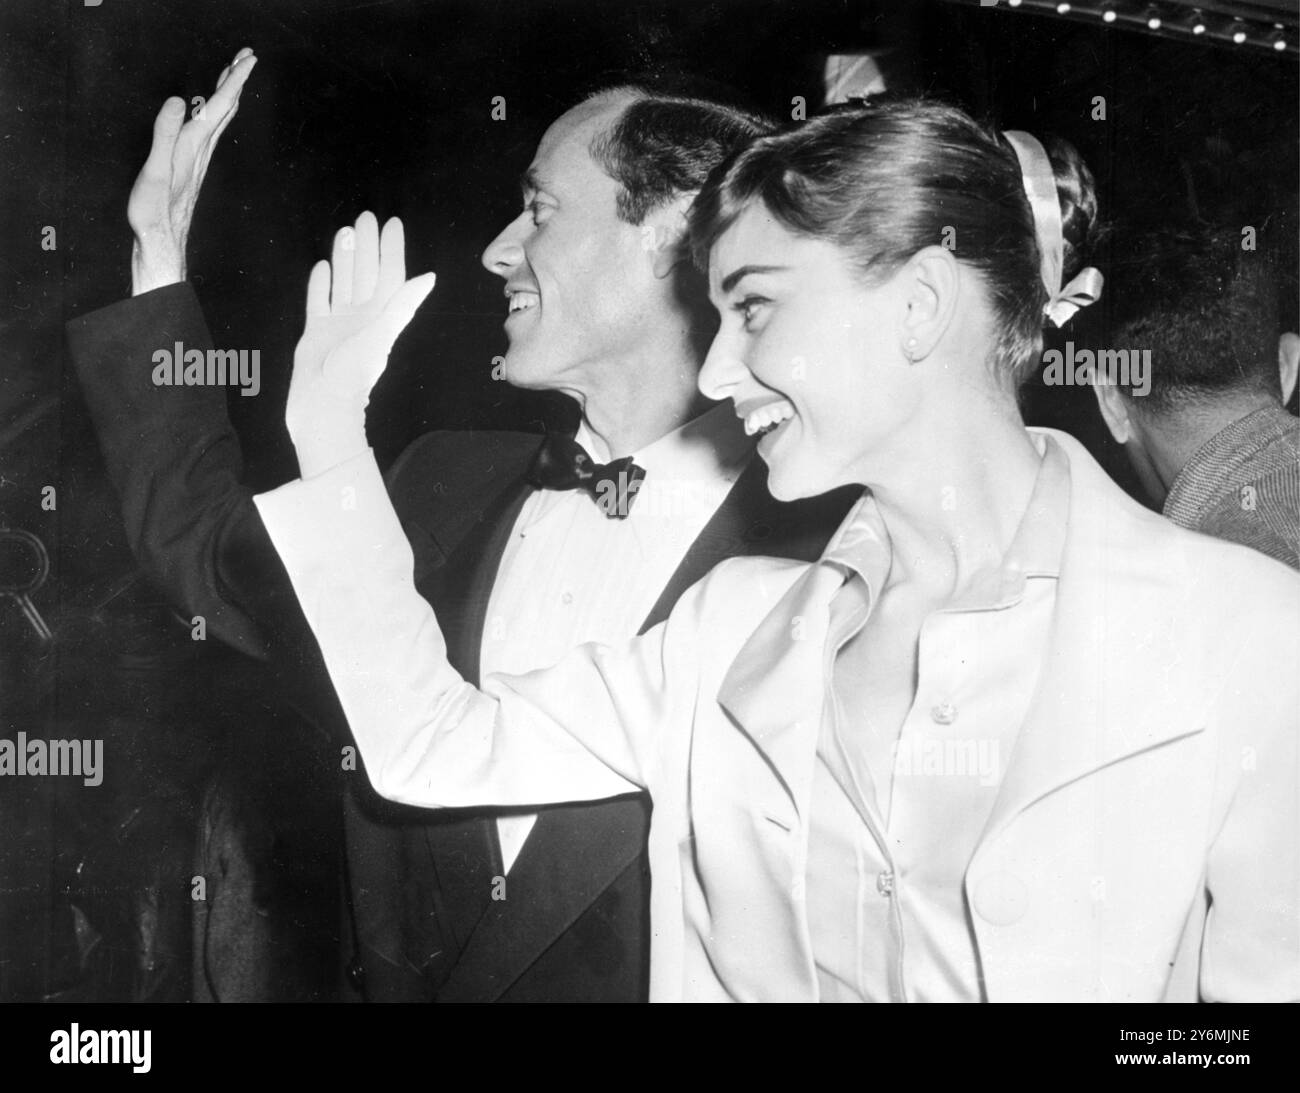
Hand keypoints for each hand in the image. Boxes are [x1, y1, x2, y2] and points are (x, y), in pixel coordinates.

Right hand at [128, 48, 256, 294]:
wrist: (160, 244)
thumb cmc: (154, 213)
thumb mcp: (155, 170)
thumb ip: (166, 134)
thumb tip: (179, 100)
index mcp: (194, 147)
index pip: (219, 107)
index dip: (234, 81)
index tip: (248, 59)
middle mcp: (200, 152)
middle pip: (224, 111)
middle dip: (235, 82)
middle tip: (245, 57)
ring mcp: (197, 161)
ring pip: (217, 121)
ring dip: (225, 96)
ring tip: (231, 76)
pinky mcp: (190, 169)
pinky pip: (207, 133)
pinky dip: (212, 115)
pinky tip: (207, 114)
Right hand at [286, 211, 435, 477]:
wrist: (322, 409)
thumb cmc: (352, 375)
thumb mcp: (379, 337)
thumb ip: (401, 305)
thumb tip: (429, 278)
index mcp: (379, 317)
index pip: (388, 275)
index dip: (391, 250)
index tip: (391, 222)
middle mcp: (361, 318)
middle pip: (365, 273)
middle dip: (366, 245)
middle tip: (366, 216)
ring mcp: (338, 325)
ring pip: (343, 283)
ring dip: (344, 258)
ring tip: (344, 232)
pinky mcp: (316, 334)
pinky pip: (319, 301)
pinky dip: (321, 284)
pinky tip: (321, 266)